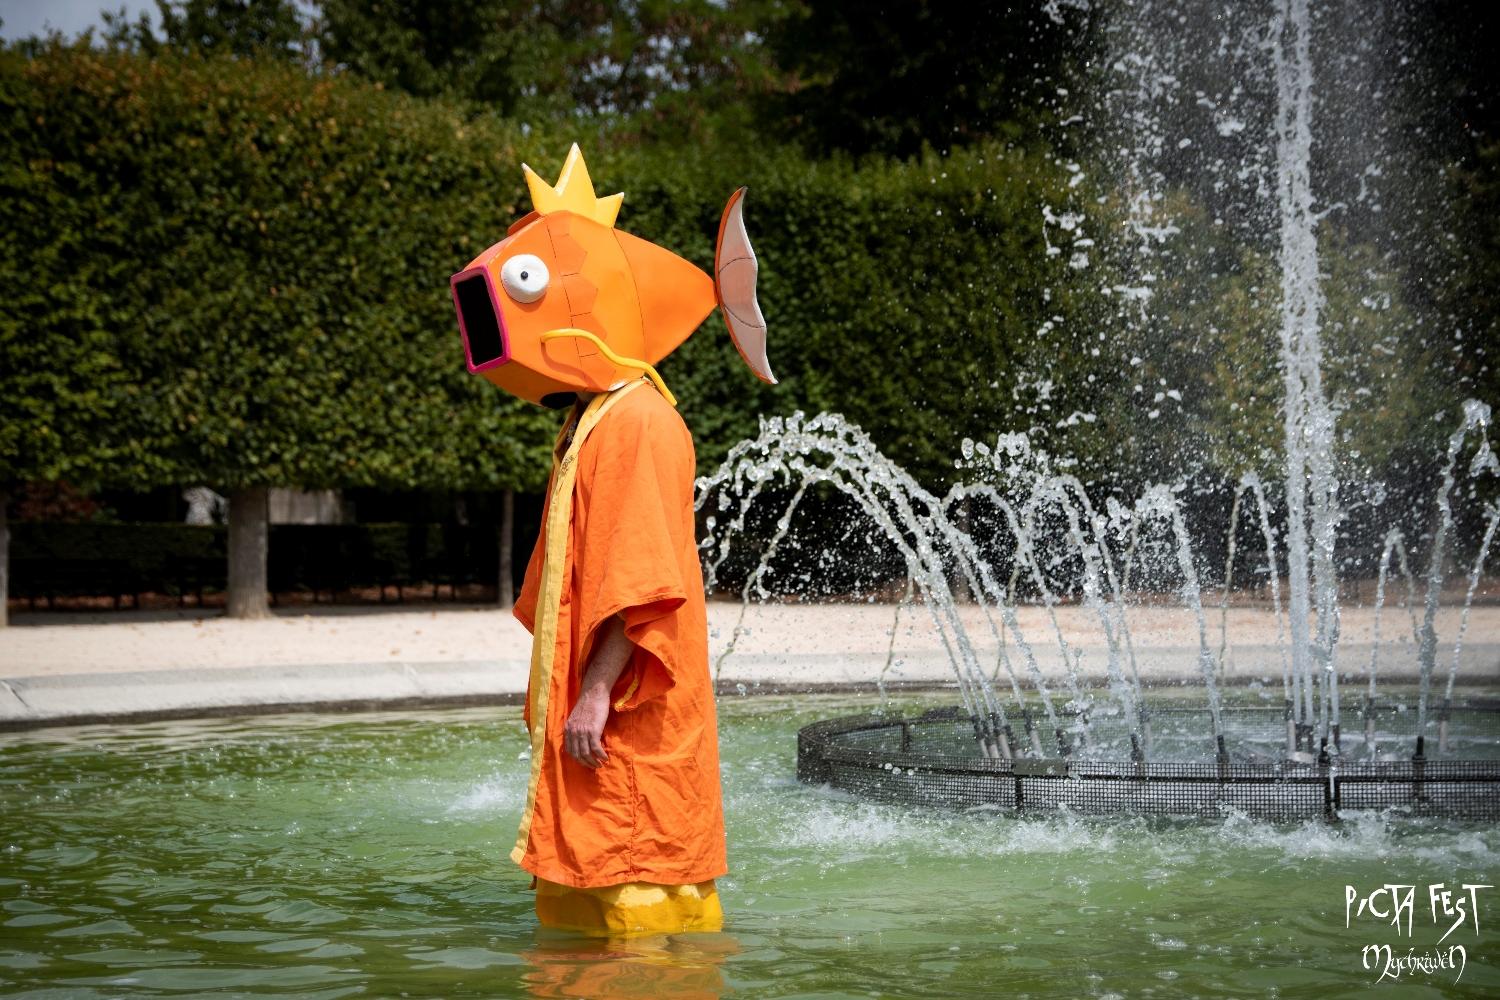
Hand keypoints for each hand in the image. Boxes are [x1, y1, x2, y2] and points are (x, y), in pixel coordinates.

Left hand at [562, 615, 632, 769]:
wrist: (594, 693)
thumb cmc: (588, 704)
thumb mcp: (577, 718)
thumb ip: (577, 729)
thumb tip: (582, 740)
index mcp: (568, 729)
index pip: (569, 750)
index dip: (577, 759)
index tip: (584, 763)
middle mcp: (573, 732)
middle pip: (577, 755)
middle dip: (585, 764)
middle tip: (593, 768)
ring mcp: (582, 732)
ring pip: (586, 754)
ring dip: (593, 762)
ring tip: (600, 765)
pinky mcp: (593, 730)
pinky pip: (595, 749)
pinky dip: (600, 756)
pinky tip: (605, 758)